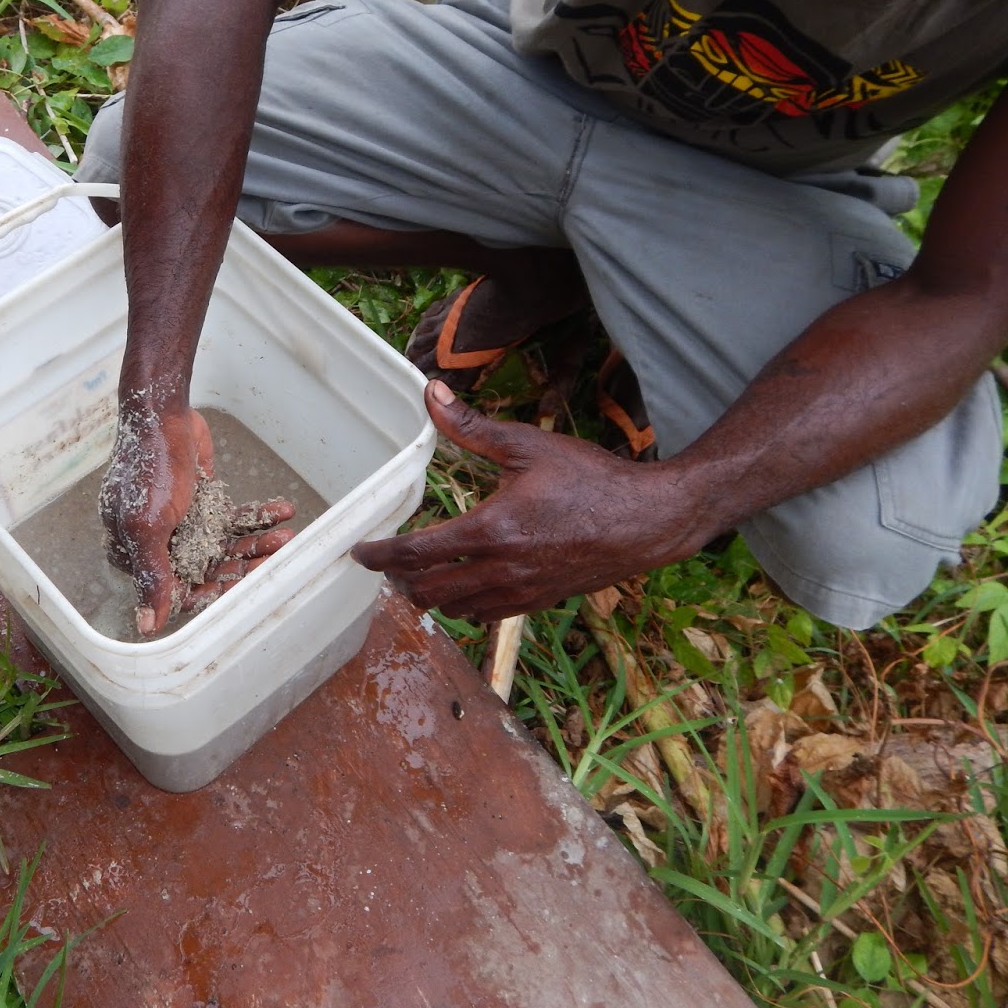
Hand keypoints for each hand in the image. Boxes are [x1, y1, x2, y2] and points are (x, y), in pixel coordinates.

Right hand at [99, 401, 295, 635]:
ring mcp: (181, 523)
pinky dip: (257, 517)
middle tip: (278, 560)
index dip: (212, 593)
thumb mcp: (149, 525)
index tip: (244, 591)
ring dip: (257, 543)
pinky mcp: (201, 502)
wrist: (162, 414)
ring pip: (224, 545)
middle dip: (245, 565)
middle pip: (207, 567)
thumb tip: (146, 627)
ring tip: (287, 537)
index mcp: (136, 554)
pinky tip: (282, 511)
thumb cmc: (150, 467)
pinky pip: (233, 519)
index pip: (178, 589)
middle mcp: (159, 543)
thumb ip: (152, 575)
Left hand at [351, 381, 703, 622]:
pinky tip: (462, 586)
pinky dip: (464, 605)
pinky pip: (487, 615)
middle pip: (429, 589)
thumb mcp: (528, 445)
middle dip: (400, 578)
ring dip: (430, 594)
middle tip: (387, 562)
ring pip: (456, 608)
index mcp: (492, 530)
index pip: (417, 553)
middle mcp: (501, 570)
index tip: (360, 551)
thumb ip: (471, 427)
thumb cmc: (591, 479)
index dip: (380, 554)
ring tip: (417, 574)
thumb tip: (430, 393)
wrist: (647, 521)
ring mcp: (521, 592)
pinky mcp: (539, 602)